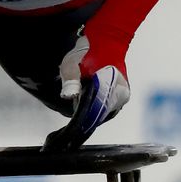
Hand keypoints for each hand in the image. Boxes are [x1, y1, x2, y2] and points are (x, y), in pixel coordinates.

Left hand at [44, 36, 131, 151]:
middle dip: (80, 128)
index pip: (93, 114)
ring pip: (100, 116)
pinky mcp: (119, 98)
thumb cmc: (88, 50)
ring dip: (86, 122)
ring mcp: (121, 98)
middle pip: (97, 118)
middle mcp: (120, 97)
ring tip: (65, 136)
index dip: (78, 127)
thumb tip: (68, 96)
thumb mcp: (73, 62)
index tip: (64, 139)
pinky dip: (91, 116)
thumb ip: (70, 79)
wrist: (107, 39)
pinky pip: (104, 112)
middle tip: (59, 141)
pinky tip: (78, 121)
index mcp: (112, 89)